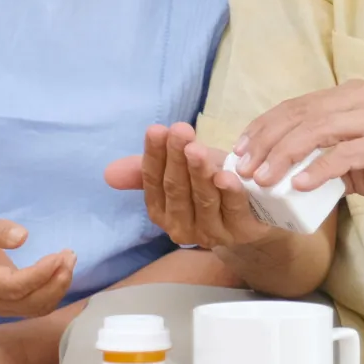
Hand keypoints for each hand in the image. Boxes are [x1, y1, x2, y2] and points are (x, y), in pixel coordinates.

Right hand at [0, 215, 74, 317]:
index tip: (59, 256)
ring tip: (68, 261)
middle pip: (27, 302)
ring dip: (57, 288)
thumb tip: (23, 236)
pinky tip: (61, 273)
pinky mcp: (5, 308)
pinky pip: (34, 308)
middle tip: (69, 256)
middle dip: (54, 282)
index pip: (12, 285)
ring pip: (34, 308)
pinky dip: (52, 293)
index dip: (39, 275)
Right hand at [105, 123, 276, 248]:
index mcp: (161, 211)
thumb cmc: (211, 184)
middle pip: (176, 189)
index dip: (154, 155)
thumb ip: (146, 169)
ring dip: (199, 173)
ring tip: (196, 148)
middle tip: (179, 130)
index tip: (157, 130)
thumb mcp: (181, 169)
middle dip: (176, 158)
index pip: (153, 181)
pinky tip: (226, 175)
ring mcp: (211, 233)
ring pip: (202, 199)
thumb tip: (109, 172)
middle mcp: (181, 226)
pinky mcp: (240, 232)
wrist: (254, 210)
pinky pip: (232, 211)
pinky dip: (229, 193)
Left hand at [232, 81, 363, 204]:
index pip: (296, 106)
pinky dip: (317, 171)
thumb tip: (295, 175)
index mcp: (352, 95)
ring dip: (282, 156)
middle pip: (298, 115)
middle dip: (263, 142)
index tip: (240, 149)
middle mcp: (360, 100)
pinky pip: (343, 155)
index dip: (263, 126)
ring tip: (262, 180)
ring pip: (314, 132)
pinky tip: (297, 186)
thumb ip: (332, 157)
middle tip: (241, 168)